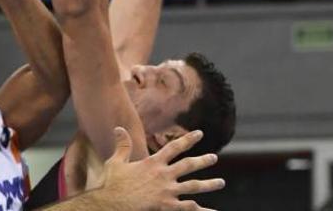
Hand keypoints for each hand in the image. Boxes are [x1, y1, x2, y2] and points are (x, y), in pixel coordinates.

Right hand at [100, 127, 224, 210]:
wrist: (111, 202)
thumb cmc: (112, 183)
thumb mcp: (116, 162)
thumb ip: (122, 145)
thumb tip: (119, 128)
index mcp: (153, 163)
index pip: (174, 147)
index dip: (188, 140)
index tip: (200, 134)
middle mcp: (163, 175)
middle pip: (188, 165)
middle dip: (203, 161)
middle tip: (214, 158)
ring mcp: (167, 191)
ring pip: (194, 186)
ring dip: (209, 184)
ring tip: (221, 182)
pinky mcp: (166, 205)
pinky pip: (188, 208)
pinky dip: (200, 209)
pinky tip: (212, 210)